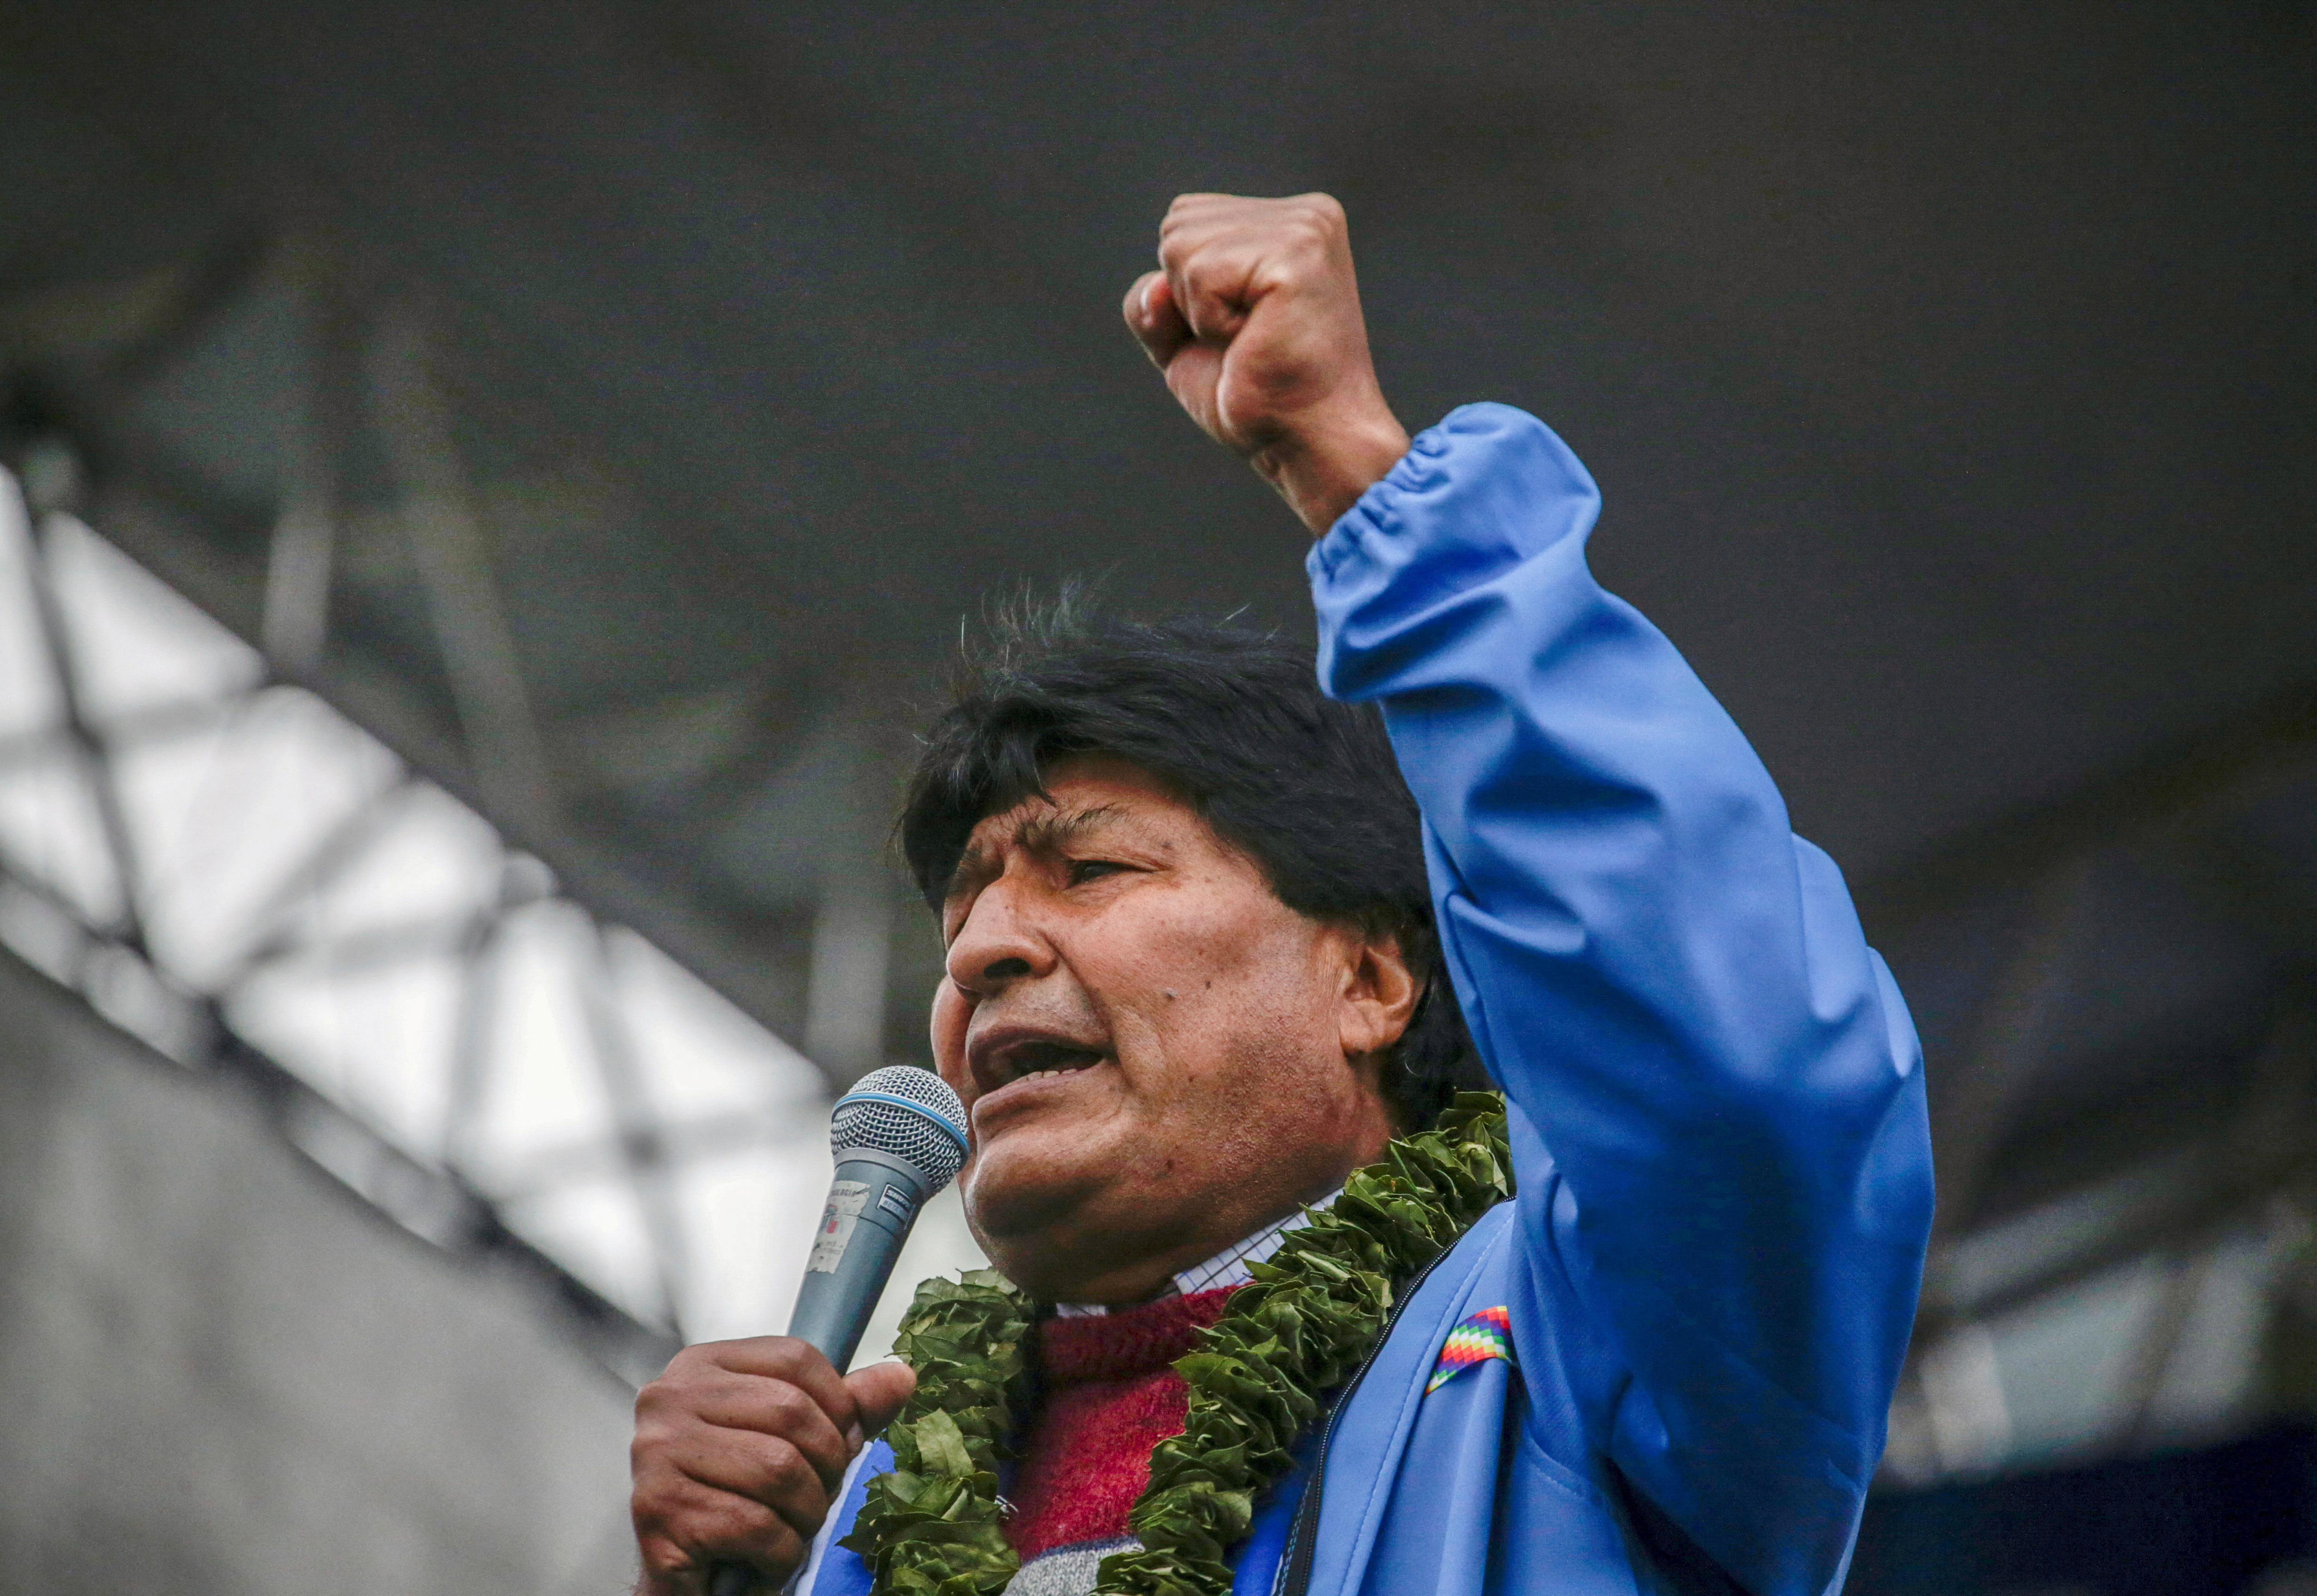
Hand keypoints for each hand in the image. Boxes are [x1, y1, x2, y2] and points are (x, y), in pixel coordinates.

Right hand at [630, 1337, 915, 1594]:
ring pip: (778, 1470)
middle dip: (826, 1466)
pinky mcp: (658, 1510)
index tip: (841, 1441)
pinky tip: (764, 1557)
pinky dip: (779, 1552)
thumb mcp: (793, 1443)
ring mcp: (657, 1452)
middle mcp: (670, 1399)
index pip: (794, 1357)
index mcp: (701, 1367)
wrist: (682, 1579)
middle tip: (818, 1497)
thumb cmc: (734, 1502)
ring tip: (791, 1530)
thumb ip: (843, 1409)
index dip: (837, 1404)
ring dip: (805, 1515)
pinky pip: (755, 1525)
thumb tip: (901, 1377)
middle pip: (791, 1411)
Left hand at [1124, 192, 1409, 533]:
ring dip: (1198, 314)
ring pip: (1179, 247)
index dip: (1187, 291)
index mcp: (1292, 221)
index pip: (1185, 217)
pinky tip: (1255, 342)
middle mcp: (1306, 215)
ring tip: (1253, 341)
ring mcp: (1305, 229)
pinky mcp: (1297, 254)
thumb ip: (1154, 298)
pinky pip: (1199, 275)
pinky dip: (1209, 324)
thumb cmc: (1258, 397)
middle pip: (1176, 223)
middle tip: (1247, 340)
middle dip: (1188, 298)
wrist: (1308, 444)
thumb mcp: (1186, 337)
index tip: (1243, 330)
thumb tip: (1154, 287)